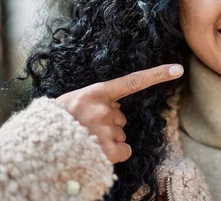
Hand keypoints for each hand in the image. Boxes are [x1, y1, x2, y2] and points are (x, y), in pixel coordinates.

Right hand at [56, 63, 183, 163]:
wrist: (39, 145)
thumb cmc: (55, 123)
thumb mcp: (73, 102)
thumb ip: (96, 100)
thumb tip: (116, 108)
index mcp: (95, 93)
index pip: (133, 81)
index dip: (157, 75)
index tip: (178, 69)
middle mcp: (103, 108)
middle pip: (121, 117)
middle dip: (108, 123)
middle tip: (86, 128)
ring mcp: (105, 129)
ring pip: (120, 134)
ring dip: (107, 139)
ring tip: (85, 140)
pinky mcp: (107, 149)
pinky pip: (124, 150)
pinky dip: (114, 154)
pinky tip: (96, 152)